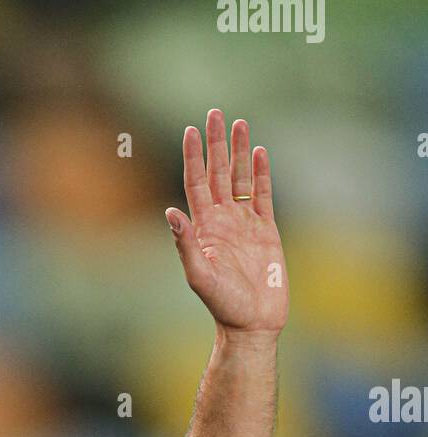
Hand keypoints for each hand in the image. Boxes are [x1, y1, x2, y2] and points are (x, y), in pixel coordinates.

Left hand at [166, 110, 287, 336]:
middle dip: (216, 144)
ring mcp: (244, 224)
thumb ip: (185, 245)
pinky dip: (263, 174)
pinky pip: (264, 196)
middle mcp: (222, 220)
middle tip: (215, 113)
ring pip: (242, 179)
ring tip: (240, 123)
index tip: (191, 129)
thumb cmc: (222, 305)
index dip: (193, 156)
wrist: (252, 323)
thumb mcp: (199, 276)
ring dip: (240, 152)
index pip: (196, 182)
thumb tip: (170, 213)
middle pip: (218, 172)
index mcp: (204, 227)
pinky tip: (260, 152)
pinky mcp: (266, 231)